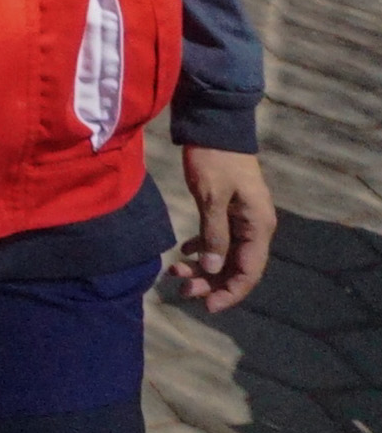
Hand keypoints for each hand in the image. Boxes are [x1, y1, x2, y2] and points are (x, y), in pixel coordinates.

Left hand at [172, 147, 275, 312]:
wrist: (214, 126)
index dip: (230, 292)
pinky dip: (202, 246)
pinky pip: (218, 237)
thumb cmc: (214, 159)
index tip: (207, 307)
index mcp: (258, 226)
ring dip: (204, 266)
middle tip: (182, 289)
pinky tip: (185, 252)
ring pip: (225, 253)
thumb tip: (212, 268)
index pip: (248, 271)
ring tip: (175, 272)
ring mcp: (242, 218)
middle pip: (236, 266)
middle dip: (211, 281)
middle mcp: (255, 226)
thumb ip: (214, 233)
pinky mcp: (229, 209)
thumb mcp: (211, 197)